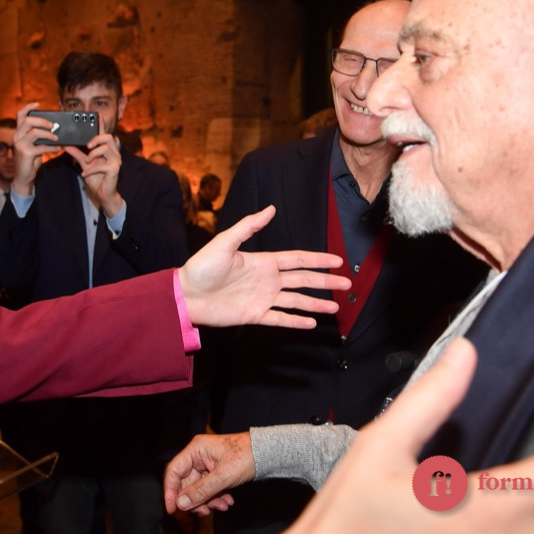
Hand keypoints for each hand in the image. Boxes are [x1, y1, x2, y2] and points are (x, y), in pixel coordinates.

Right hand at [12, 103, 62, 195]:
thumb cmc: (30, 160)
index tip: (38, 104)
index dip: (28, 107)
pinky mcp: (26, 153)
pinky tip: (57, 149)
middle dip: (43, 121)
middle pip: (28, 121)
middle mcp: (17, 137)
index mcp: (18, 133)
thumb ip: (38, 136)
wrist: (24, 177)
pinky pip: (41, 147)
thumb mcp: (33, 145)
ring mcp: (20, 145)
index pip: (20, 115)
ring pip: (35, 132)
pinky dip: (52, 147)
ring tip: (57, 138)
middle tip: (53, 126)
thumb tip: (53, 128)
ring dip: (49, 134)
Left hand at [64, 132, 122, 216]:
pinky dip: (91, 169)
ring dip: (92, 155)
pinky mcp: (115, 169)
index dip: (101, 124)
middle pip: (107, 137)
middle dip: (96, 139)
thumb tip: (67, 145)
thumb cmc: (96, 178)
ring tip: (87, 162)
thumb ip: (77, 154)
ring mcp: (116, 160)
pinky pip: (101, 164)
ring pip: (105, 148)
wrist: (102, 194)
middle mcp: (113, 153)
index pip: (104, 134)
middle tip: (87, 146)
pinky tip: (85, 174)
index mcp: (106, 149)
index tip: (97, 115)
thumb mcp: (84, 164)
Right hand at [164, 432, 250, 515]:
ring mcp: (206, 463)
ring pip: (198, 488)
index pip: (174, 471)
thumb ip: (201, 491)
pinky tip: (227, 502)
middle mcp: (198, 455)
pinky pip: (208, 488)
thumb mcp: (223, 476)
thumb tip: (181, 504)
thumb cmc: (247, 456)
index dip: (170, 491)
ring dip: (208, 500)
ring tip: (223, 506)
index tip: (172, 509)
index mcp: (196, 449)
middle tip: (204, 512)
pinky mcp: (215, 471)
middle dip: (196, 500)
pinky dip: (216, 497)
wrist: (268, 453)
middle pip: (186, 483)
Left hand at [178, 205, 344, 327]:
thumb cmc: (202, 266)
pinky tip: (311, 324)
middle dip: (325, 282)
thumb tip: (271, 209)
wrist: (186, 294)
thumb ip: (248, 226)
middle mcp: (267, 280)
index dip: (318, 260)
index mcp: (263, 261)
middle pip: (303, 280)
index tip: (337, 261)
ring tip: (335, 307)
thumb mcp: (225, 242)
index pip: (298, 259)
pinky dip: (295, 321)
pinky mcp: (254, 315)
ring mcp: (262, 298)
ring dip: (315, 304)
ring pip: (295, 301)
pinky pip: (279, 318)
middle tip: (347, 285)